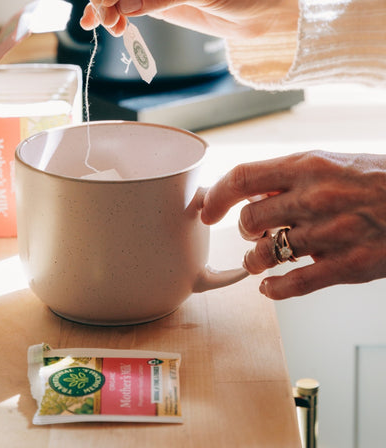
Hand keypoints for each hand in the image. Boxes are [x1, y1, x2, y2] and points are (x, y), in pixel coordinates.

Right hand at [79, 0, 298, 38]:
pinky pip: (131, 8)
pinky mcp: (159, 4)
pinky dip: (116, 16)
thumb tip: (126, 4)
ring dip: (106, 10)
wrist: (255, 14)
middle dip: (105, 1)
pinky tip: (108, 25)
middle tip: (108, 23)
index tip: (107, 8)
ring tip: (108, 28)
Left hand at [201, 150, 385, 298]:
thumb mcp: (331, 162)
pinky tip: (269, 288)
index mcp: (308, 165)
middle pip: (249, 221)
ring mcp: (331, 233)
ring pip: (265, 254)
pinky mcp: (348, 265)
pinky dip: (274, 290)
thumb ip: (288, 177)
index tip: (206, 210)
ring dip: (254, 261)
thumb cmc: (377, 180)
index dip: (216, 196)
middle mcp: (315, 197)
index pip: (242, 177)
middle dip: (244, 232)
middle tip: (253, 234)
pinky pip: (295, 284)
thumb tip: (247, 193)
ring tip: (259, 260)